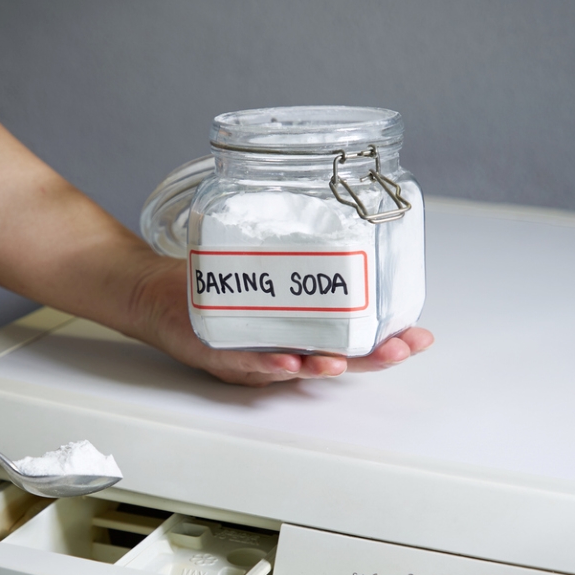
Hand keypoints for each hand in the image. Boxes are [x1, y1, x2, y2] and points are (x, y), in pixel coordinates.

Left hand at [128, 257, 433, 385]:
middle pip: (335, 360)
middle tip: (398, 348)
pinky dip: (266, 363)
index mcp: (299, 332)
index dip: (388, 340)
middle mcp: (281, 350)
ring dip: (320, 364)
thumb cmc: (212, 283)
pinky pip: (244, 362)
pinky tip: (286, 362)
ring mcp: (250, 355)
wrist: (154, 292)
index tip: (419, 334)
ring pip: (294, 367)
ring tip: (339, 361)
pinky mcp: (216, 352)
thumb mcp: (264, 263)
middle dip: (370, 357)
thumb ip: (298, 246)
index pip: (352, 339)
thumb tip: (339, 207)